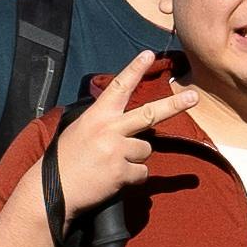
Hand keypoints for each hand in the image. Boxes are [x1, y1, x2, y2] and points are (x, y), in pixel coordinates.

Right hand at [46, 52, 199, 214]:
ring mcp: (117, 150)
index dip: (134, 70)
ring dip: (135, 158)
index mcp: (97, 116)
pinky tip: (114, 179)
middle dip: (175, 105)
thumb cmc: (65, 161)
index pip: (118, 87)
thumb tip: (129, 126)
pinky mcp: (122, 172)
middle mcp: (109, 129)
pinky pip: (142, 173)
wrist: (52, 191)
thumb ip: (104, 123)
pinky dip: (132, 178)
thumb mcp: (79, 131)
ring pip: (146, 150)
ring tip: (112, 165)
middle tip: (194, 97)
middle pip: (149, 114)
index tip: (148, 55)